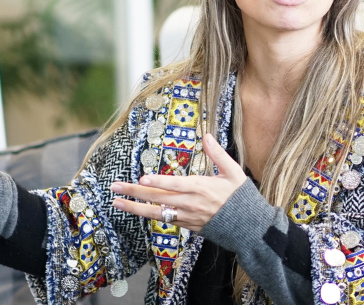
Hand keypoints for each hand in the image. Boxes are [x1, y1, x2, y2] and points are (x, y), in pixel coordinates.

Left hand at [110, 135, 246, 231]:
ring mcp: (187, 217)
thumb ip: (218, 154)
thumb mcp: (234, 172)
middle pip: (158, 198)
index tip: (142, 178)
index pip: (175, 185)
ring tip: (117, 202)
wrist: (248, 227)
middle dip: (135, 192)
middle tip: (115, 187)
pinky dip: (150, 215)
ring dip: (135, 207)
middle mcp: (191, 203)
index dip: (158, 182)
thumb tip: (207, 136)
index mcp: (201, 188)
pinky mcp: (188, 226)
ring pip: (156, 212)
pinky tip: (136, 210)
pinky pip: (165, 220)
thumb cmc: (241, 198)